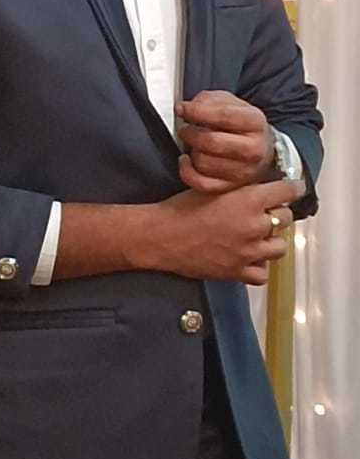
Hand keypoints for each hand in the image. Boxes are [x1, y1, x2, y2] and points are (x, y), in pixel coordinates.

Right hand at [151, 177, 302, 285]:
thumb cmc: (184, 207)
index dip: (292, 188)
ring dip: (272, 240)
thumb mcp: (214, 187)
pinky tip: (250, 257)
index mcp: (249, 200)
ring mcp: (249, 252)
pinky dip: (259, 265)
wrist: (164, 236)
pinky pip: (262, 273)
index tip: (294, 187)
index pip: (287, 192)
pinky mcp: (238, 272)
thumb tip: (259, 186)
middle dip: (278, 212)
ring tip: (259, 235)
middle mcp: (254, 226)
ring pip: (280, 247)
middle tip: (265, 211)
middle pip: (285, 218)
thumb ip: (240, 188)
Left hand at [175, 91, 274, 193]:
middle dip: (190, 133)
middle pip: (211, 142)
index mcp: (255, 122)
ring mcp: (244, 171)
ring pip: (204, 163)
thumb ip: (209, 100)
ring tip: (194, 144)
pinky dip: (187, 172)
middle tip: (185, 129)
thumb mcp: (231, 103)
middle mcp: (253, 149)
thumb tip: (188, 107)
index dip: (197, 111)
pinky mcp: (232, 187)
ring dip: (191, 151)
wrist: (263, 149)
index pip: (223, 115)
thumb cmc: (242, 125)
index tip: (181, 108)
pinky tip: (187, 160)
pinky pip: (201, 183)